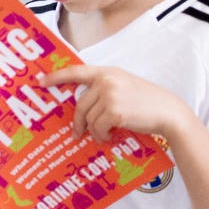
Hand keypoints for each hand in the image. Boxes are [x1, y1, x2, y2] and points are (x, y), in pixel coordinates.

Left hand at [39, 65, 190, 143]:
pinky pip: (97, 127)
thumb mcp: (124, 87)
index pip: (76, 71)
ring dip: (94, 131)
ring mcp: (110, 94)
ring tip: (104, 135)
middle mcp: (107, 80)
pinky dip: (102, 135)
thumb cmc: (146, 103)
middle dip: (78, 121)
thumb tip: (81, 109)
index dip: (56, 76)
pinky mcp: (115, 111)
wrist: (168, 112)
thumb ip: (103, 90)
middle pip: (80, 104)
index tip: (41, 81)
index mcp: (108, 72)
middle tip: (77, 133)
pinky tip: (111, 136)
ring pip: (88, 118)